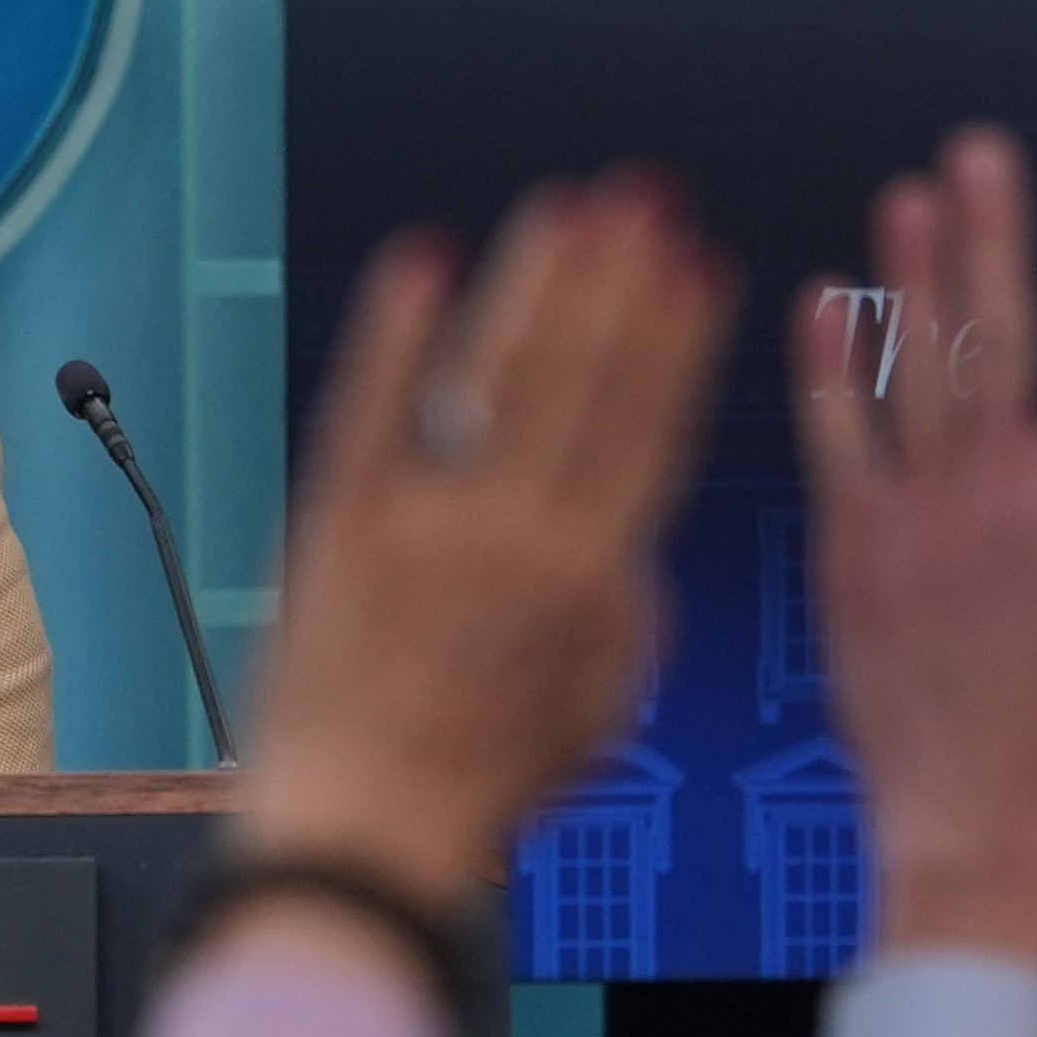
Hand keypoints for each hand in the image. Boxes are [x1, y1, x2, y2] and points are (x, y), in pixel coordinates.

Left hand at [241, 172, 738, 906]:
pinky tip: (426, 258)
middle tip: (644, 195)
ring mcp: (417, 526)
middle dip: (619, 278)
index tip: (701, 265)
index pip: (645, 428)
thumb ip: (626, 619)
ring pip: (490, 376)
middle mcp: (509, 539)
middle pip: (579, 380)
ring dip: (532, 282)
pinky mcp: (334, 527)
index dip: (677, 339)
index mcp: (586, 584)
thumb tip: (633, 544)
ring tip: (566, 208)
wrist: (358, 841)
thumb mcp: (594, 718)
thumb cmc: (475, 794)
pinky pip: (369, 408)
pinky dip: (397, 330)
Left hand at [794, 127, 1036, 961]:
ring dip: (910, 275)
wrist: (976, 814)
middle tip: (977, 152)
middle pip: (1000, 335)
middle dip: (990, 235)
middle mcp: (1004, 491)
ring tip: (906, 196)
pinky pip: (836, 440)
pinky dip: (829, 368)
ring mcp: (922, 515)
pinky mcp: (853, 549)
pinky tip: (822, 300)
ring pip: (916, 369)